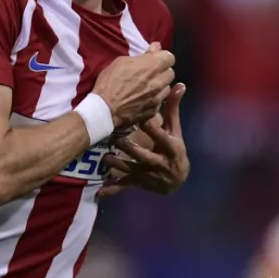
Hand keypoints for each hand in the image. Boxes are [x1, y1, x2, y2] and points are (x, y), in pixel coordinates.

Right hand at [92, 42, 174, 128]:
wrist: (105, 110)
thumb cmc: (110, 82)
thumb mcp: (121, 61)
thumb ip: (142, 55)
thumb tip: (155, 48)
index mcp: (153, 66)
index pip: (170, 57)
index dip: (162, 57)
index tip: (153, 60)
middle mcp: (159, 81)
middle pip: (170, 73)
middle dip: (162, 71)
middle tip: (149, 73)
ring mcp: (158, 97)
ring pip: (167, 88)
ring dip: (160, 85)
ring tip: (147, 87)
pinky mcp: (154, 110)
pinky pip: (160, 101)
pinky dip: (154, 98)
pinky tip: (143, 99)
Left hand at [97, 83, 188, 197]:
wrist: (178, 178)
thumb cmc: (174, 147)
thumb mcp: (175, 129)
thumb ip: (173, 108)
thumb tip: (179, 85)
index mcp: (169, 146)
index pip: (160, 135)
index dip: (151, 127)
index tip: (141, 117)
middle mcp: (159, 161)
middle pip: (143, 155)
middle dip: (130, 148)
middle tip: (116, 139)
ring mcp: (147, 173)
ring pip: (131, 169)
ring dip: (117, 165)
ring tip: (105, 158)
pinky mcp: (138, 182)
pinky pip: (124, 186)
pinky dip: (112, 190)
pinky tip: (99, 192)